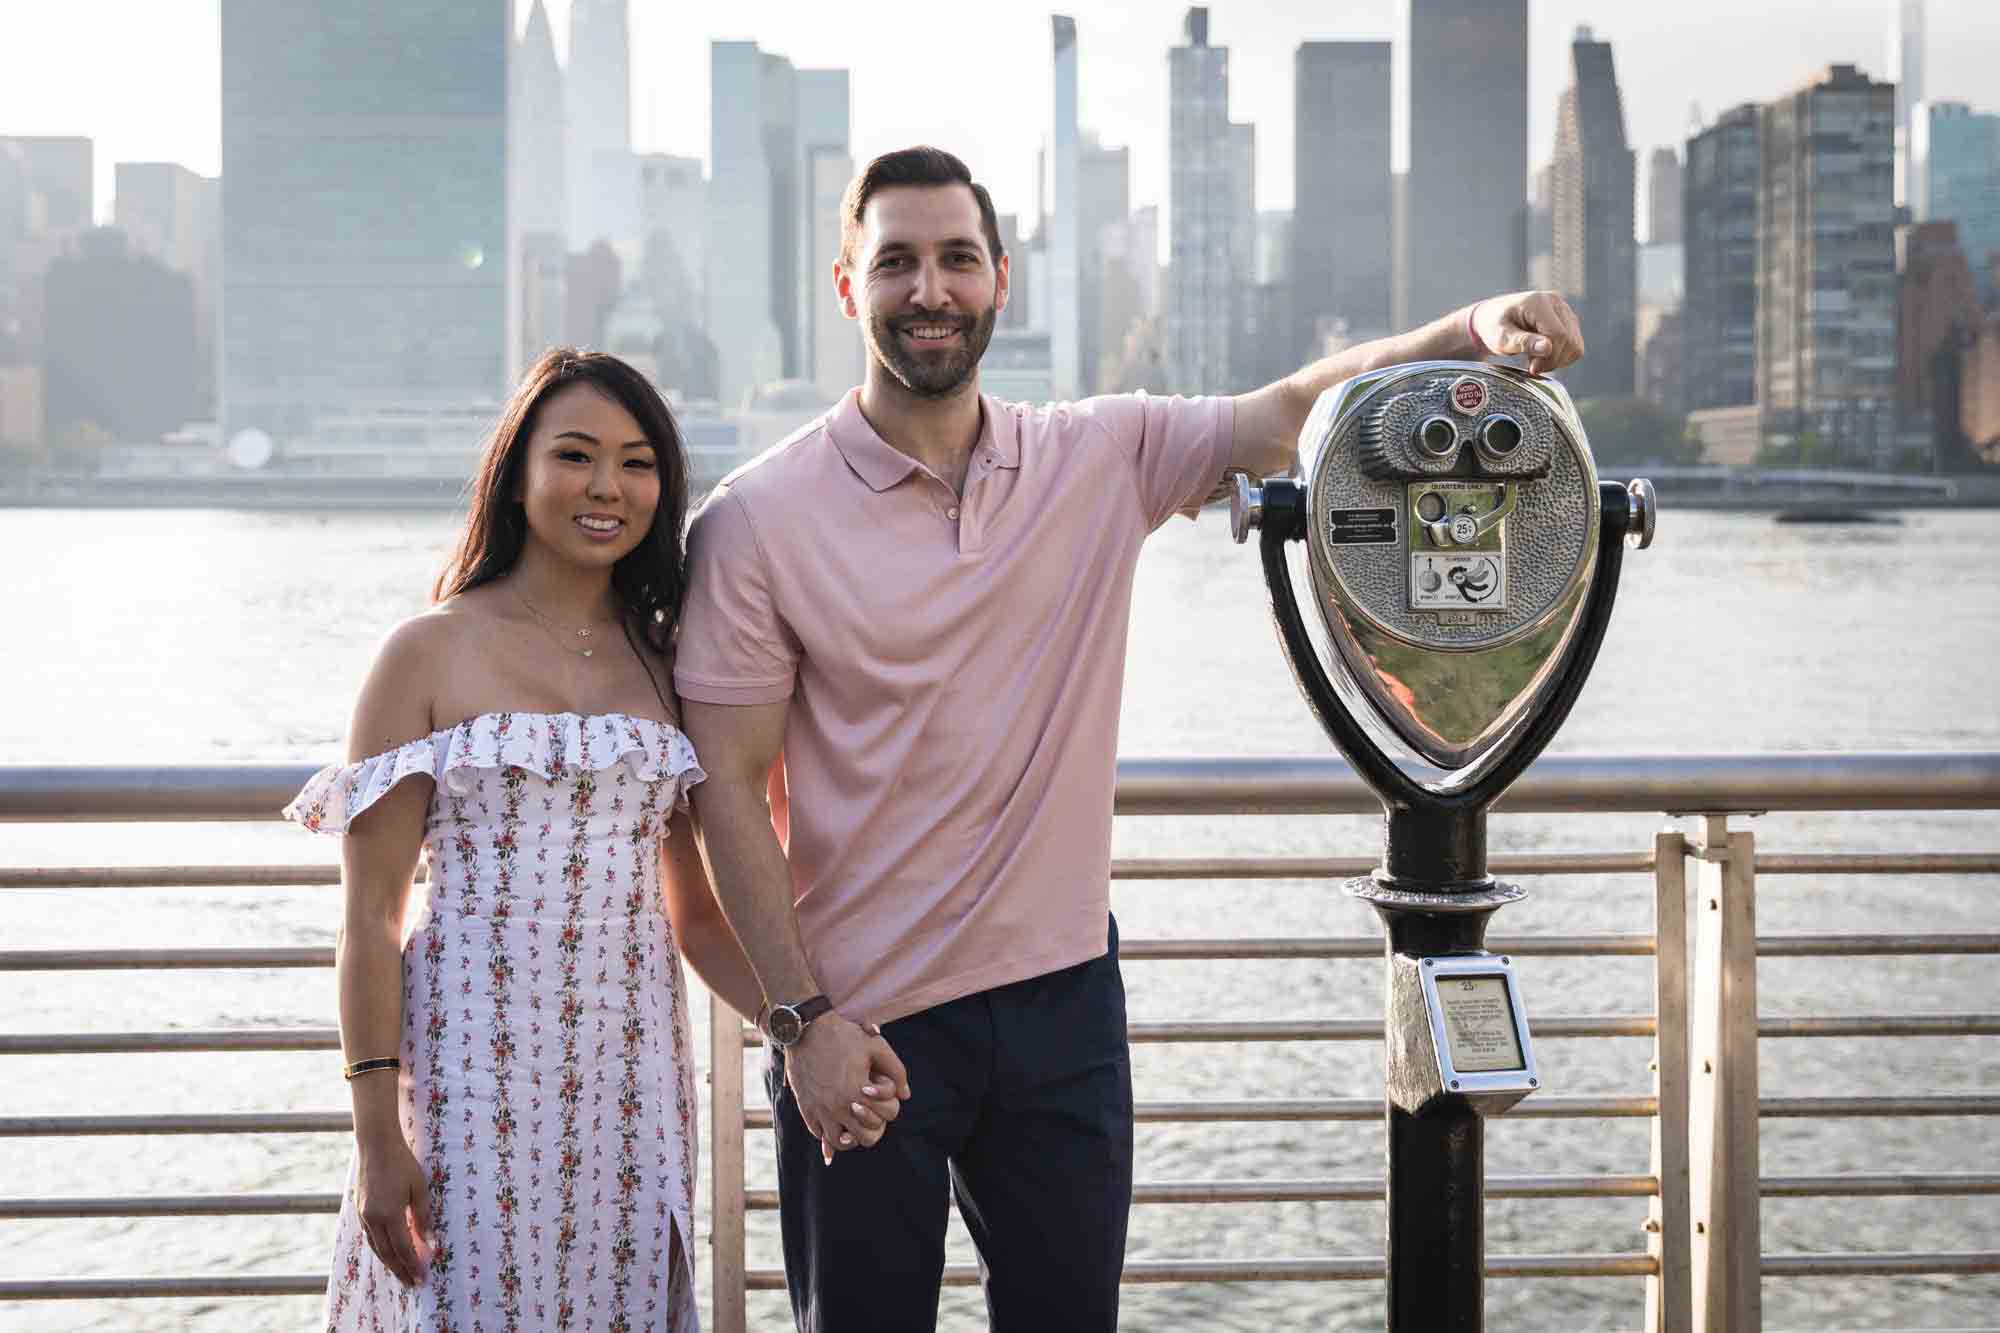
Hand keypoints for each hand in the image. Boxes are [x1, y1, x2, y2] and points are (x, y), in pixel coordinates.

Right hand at [355, 1130, 432, 1286]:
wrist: (376, 1145)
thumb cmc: (403, 1163)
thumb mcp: (419, 1188)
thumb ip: (424, 1217)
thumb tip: (430, 1244)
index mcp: (390, 1215)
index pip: (404, 1249)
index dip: (413, 1265)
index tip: (421, 1279)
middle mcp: (373, 1219)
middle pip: (388, 1253)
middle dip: (401, 1270)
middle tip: (412, 1284)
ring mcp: (363, 1215)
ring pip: (376, 1247)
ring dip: (389, 1262)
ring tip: (401, 1273)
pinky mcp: (359, 1210)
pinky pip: (370, 1237)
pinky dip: (380, 1248)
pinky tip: (388, 1252)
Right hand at [783, 1013, 910, 1163]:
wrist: (806, 1029)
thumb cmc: (844, 1036)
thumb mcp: (876, 1046)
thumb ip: (897, 1071)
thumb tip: (906, 1095)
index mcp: (858, 1092)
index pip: (887, 1116)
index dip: (890, 1105)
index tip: (881, 1092)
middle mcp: (839, 1107)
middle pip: (867, 1138)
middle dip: (873, 1125)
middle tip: (870, 1111)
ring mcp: (820, 1110)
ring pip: (840, 1143)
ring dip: (851, 1134)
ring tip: (853, 1120)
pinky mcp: (806, 1109)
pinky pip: (819, 1134)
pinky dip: (828, 1131)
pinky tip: (835, 1118)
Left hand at [1471, 290, 1583, 374]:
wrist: (1492, 318)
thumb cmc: (1493, 326)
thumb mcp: (1500, 336)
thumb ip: (1522, 341)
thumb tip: (1547, 347)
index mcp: (1538, 302)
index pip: (1558, 334)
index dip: (1549, 357)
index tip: (1532, 369)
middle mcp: (1556, 303)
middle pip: (1570, 341)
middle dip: (1552, 360)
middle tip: (1532, 366)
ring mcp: (1564, 311)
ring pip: (1576, 345)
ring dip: (1557, 360)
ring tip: (1535, 359)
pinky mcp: (1568, 322)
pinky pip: (1575, 346)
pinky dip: (1561, 357)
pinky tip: (1543, 356)